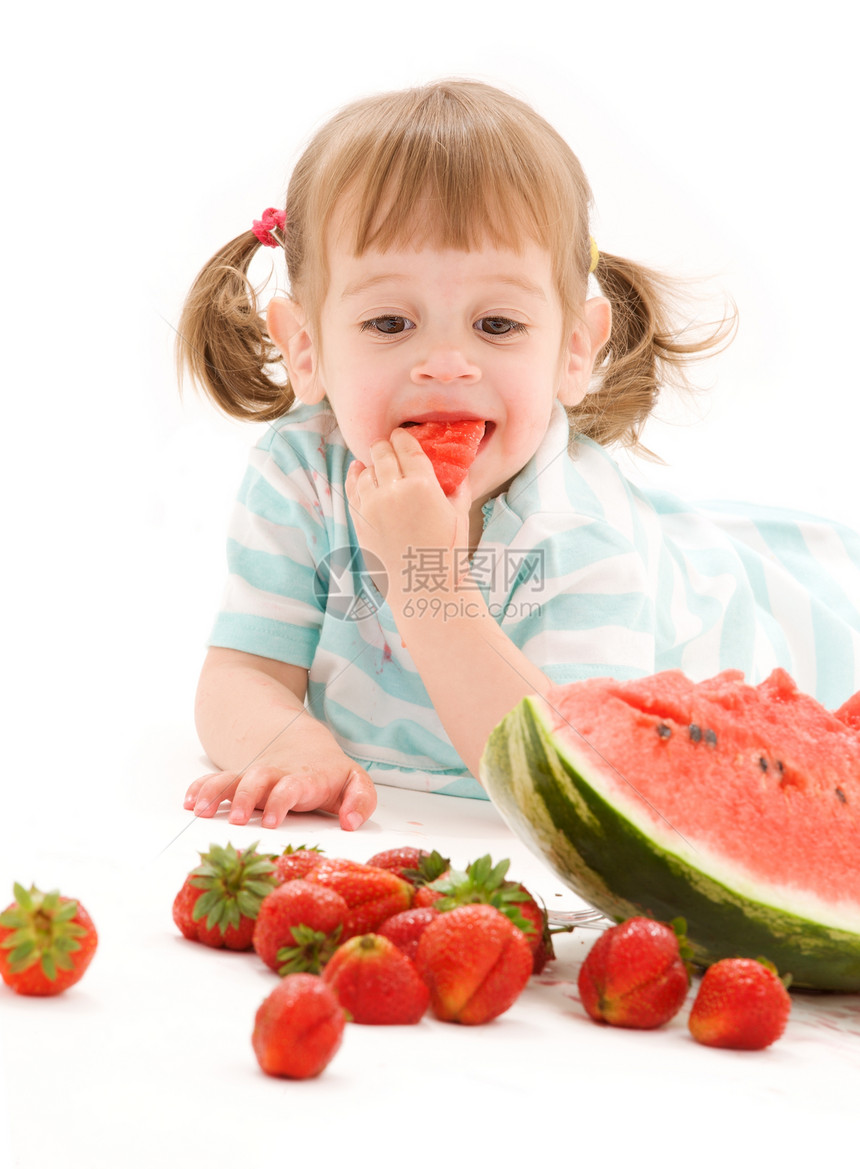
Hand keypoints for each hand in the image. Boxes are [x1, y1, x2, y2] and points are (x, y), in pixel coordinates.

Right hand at [183, 750, 376, 831]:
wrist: (306, 744)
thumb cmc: (331, 773)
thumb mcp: (356, 782)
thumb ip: (361, 801)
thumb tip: (350, 823)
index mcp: (304, 778)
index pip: (291, 786)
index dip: (280, 801)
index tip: (271, 821)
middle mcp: (276, 775)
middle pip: (256, 779)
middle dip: (244, 797)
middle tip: (236, 820)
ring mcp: (254, 776)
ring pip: (232, 778)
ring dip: (215, 792)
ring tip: (199, 811)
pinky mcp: (239, 779)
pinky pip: (216, 779)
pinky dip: (201, 787)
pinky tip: (189, 801)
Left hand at [346, 427, 470, 588]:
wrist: (426, 587)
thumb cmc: (449, 552)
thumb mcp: (460, 514)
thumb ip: (458, 486)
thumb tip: (458, 470)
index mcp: (422, 485)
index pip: (407, 448)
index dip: (403, 438)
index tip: (402, 435)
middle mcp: (393, 491)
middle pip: (382, 454)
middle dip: (385, 446)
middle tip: (387, 444)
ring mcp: (372, 507)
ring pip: (365, 471)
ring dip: (372, 464)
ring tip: (377, 463)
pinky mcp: (359, 522)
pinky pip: (352, 491)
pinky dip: (354, 478)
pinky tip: (358, 471)